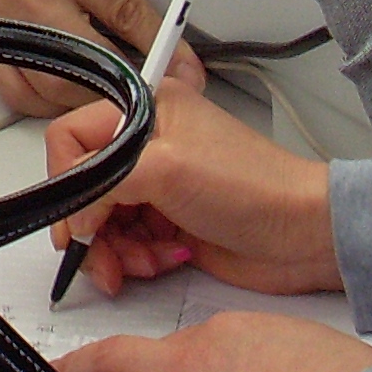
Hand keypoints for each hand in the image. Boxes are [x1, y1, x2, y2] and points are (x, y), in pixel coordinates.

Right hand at [0, 0, 162, 113]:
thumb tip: (135, 14)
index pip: (125, 10)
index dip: (163, 44)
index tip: (187, 65)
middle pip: (98, 58)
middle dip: (135, 79)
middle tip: (157, 89)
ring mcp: (7, 26)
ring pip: (61, 87)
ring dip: (95, 97)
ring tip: (114, 93)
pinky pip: (22, 95)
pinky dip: (51, 106)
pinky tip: (68, 96)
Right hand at [44, 70, 340, 295]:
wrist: (304, 234)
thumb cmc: (256, 186)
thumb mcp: (166, 169)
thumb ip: (103, 183)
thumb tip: (72, 214)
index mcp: (145, 109)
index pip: (71, 138)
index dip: (67, 183)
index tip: (78, 220)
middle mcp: (148, 144)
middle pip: (83, 188)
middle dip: (92, 228)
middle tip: (101, 256)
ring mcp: (158, 186)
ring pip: (102, 222)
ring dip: (115, 250)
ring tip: (144, 262)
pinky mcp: (168, 222)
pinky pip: (127, 244)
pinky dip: (137, 259)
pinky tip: (166, 259)